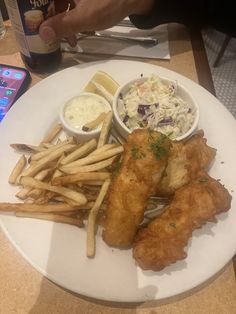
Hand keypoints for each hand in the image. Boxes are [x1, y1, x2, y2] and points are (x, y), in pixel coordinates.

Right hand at [39, 0, 153, 45]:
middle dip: (56, 23)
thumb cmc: (109, 4)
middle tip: (59, 39)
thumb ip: (63, 25)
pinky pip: (76, 6)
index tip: (39, 29)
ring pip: (66, 6)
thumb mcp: (85, 18)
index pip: (44, 1)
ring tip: (74, 41)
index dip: (39, 15)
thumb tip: (42, 33)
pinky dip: (78, 19)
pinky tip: (85, 30)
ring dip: (68, 24)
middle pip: (54, 4)